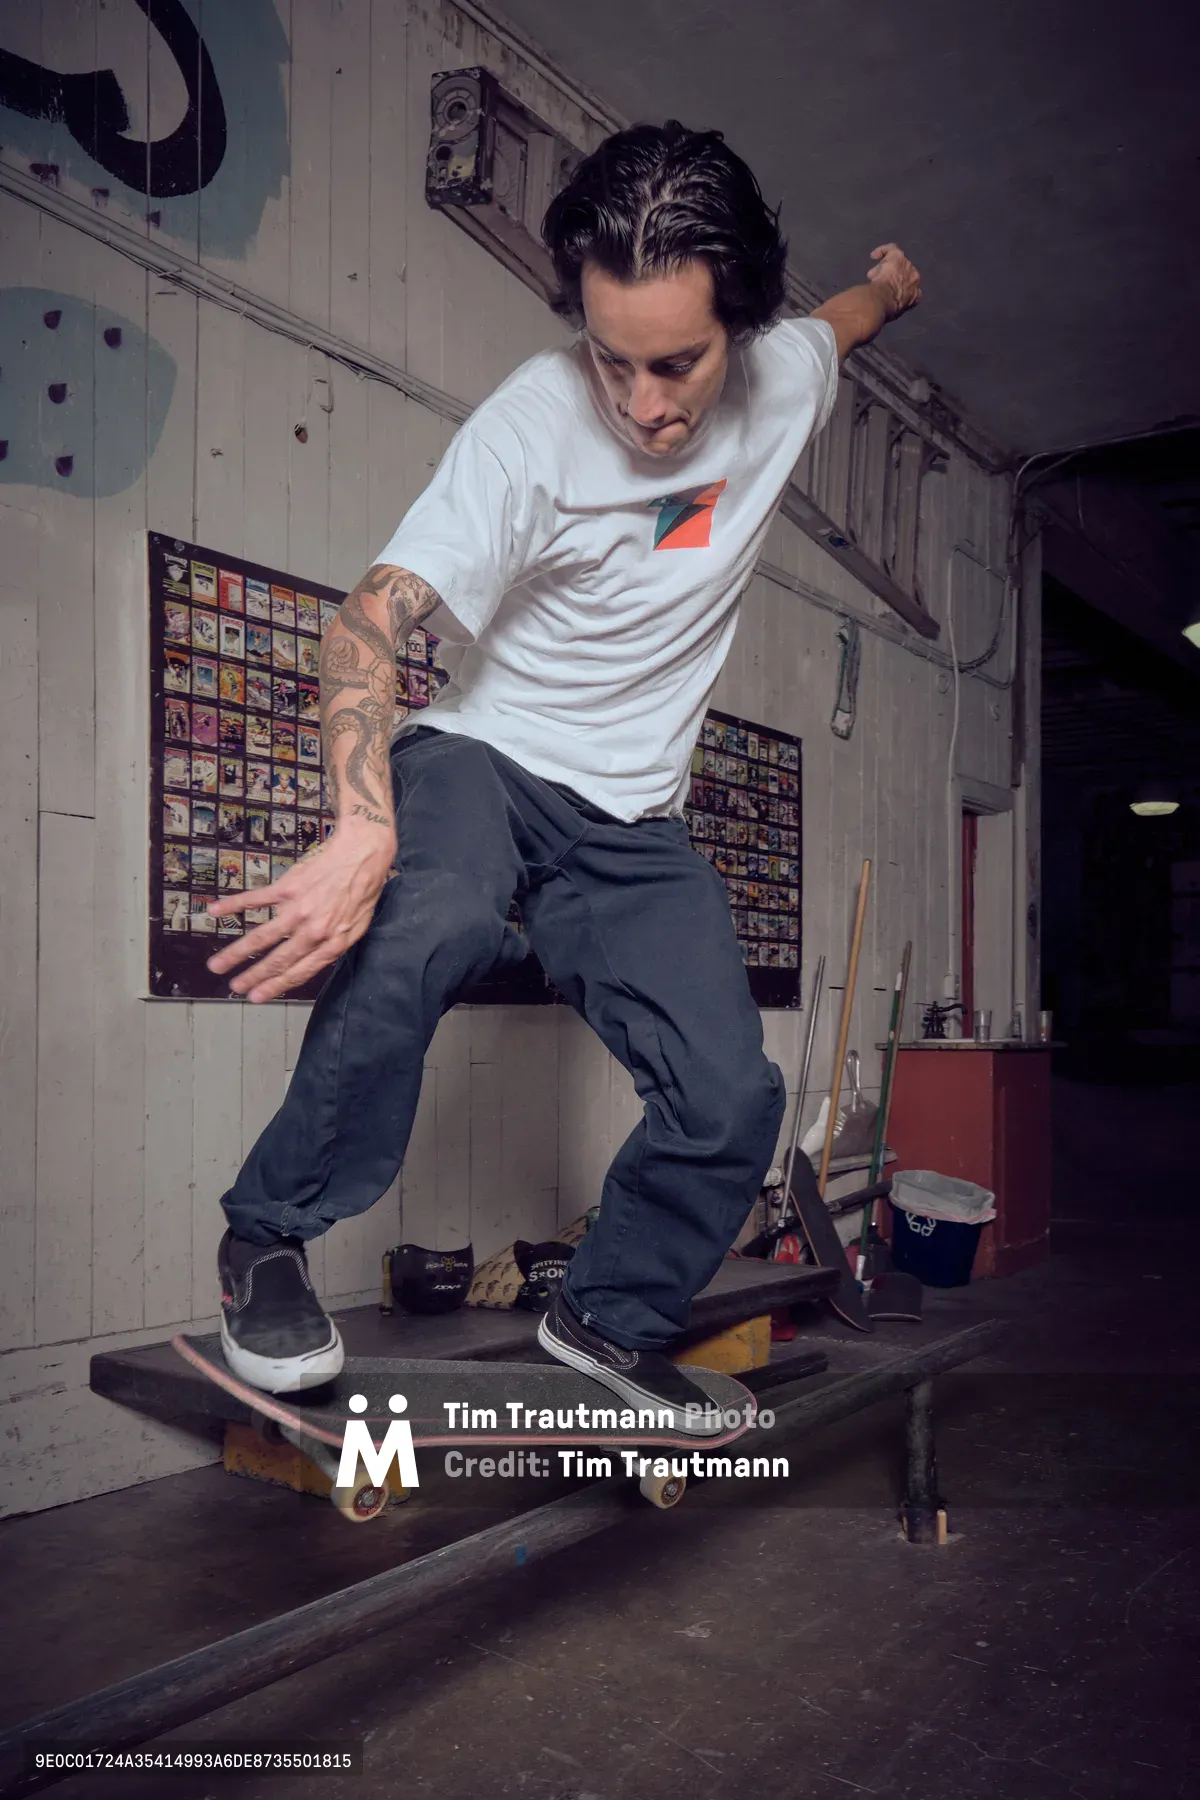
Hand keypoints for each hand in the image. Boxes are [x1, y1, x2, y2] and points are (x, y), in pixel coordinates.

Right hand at [206, 819, 396, 1001]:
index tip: (257, 997)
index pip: (300, 972)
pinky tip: (215, 911)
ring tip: (216, 965)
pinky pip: (256, 899)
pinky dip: (233, 905)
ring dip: (236, 953)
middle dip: (253, 976)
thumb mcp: (358, 927)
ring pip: (262, 937)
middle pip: (277, 960)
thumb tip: (311, 962)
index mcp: (333, 943)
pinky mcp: (288, 887)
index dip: (276, 986)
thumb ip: (334, 946)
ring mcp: (299, 909)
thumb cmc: (363, 890)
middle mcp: (314, 930)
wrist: (363, 853)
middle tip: (234, 988)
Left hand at [867, 244, 921, 318]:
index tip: (889, 293)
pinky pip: (892, 249)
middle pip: (902, 274)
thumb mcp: (893, 312)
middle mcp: (915, 278)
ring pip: (896, 263)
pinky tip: (873, 256)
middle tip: (877, 282)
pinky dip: (883, 251)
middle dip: (890, 277)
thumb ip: (893, 307)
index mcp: (916, 294)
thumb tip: (883, 310)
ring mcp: (908, 265)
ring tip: (872, 275)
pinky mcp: (899, 256)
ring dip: (884, 268)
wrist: (885, 298)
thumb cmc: (887, 309)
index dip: (899, 289)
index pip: (910, 290)